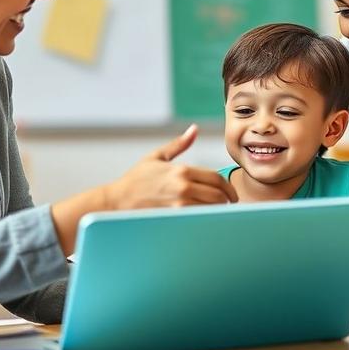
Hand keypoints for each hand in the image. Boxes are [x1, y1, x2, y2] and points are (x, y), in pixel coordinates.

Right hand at [104, 124, 238, 209]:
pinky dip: (204, 219)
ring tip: (218, 212)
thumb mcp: (156, 157)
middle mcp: (183, 187)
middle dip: (226, 201)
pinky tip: (204, 219)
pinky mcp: (173, 219)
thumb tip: (194, 129)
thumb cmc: (135, 180)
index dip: (228, 188)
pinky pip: (197, 220)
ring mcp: (179, 205)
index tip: (231, 194)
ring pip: (210, 209)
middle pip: (217, 195)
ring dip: (217, 211)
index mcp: (182, 170)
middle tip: (228, 204)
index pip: (216, 179)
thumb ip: (178, 144)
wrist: (116, 201)